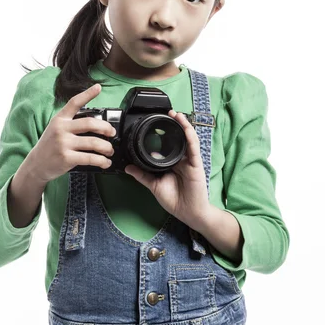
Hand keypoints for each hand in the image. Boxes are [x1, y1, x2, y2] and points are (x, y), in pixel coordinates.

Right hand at [28, 83, 115, 183]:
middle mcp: (61, 129)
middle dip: (106, 128)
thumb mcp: (55, 129)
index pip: (74, 102)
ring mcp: (63, 143)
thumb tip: (95, 125)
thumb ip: (71, 124)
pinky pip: (90, 158)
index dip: (88, 94)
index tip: (98, 87)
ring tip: (110, 150)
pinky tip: (106, 162)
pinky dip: (102, 161)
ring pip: (93, 142)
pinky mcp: (67, 158)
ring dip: (107, 147)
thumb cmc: (49, 146)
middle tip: (112, 133)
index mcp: (60, 119)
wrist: (36, 164)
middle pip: (90, 123)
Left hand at [124, 110, 209, 226]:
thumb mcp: (154, 186)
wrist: (188, 212)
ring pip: (187, 138)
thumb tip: (128, 167)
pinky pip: (193, 146)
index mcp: (172, 162)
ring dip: (182, 124)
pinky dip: (189, 134)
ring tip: (175, 114)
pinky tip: (185, 126)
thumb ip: (142, 175)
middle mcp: (181, 159)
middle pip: (178, 138)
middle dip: (173, 124)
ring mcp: (189, 160)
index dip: (163, 133)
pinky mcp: (196, 164)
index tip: (154, 123)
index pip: (168, 144)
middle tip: (165, 112)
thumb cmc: (174, 200)